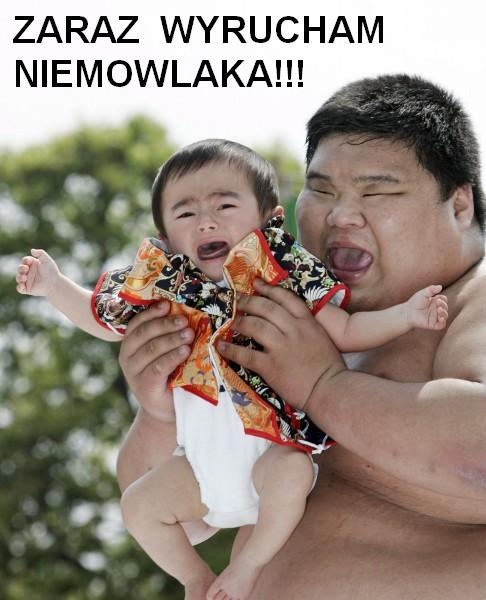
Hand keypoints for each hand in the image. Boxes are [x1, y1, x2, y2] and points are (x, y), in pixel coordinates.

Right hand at [16, 249, 59, 296]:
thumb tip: (31, 250)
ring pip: (18, 278)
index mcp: (32, 264)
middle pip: (20, 269)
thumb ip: (40, 253)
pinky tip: (22, 285)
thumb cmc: (52, 271)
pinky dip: (19, 287)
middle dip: (20, 268)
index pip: (25, 261)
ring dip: (19, 277)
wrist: (55, 283)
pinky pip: (20, 289)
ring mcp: (28, 281)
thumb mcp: (47, 260)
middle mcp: (29, 272)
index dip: (25, 260)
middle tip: (26, 269)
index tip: (29, 261)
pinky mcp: (28, 289)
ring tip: (24, 277)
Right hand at [119, 302, 194, 419]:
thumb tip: (183, 312)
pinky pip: (158, 367)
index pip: (137, 324)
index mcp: (129, 345)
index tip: (167, 304)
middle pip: (144, 334)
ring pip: (152, 349)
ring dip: (172, 339)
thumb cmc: (168, 375)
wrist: (167, 409)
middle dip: (165, 324)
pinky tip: (185, 351)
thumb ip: (167, 335)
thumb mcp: (164, 353)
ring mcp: (133, 373)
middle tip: (184, 320)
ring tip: (189, 334)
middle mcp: (127, 357)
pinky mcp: (144, 386)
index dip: (151, 312)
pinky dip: (173, 357)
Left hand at [217, 280, 345, 410]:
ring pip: (255, 326)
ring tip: (230, 321)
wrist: (330, 390)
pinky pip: (246, 354)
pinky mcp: (271, 366)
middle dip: (249, 302)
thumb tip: (288, 320)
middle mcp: (293, 330)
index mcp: (308, 322)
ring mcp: (281, 347)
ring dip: (239, 322)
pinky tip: (221, 346)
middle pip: (267, 308)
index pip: (286, 298)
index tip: (256, 283)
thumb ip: (306, 326)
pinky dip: (231, 350)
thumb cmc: (329, 367)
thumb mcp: (322, 337)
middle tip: (236, 299)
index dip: (269, 289)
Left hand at [405, 285, 448, 329]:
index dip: (443, 299)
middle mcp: (436, 310)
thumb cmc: (414, 302)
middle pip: (445, 307)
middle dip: (443, 304)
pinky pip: (441, 325)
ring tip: (438, 309)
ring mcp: (435, 317)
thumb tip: (440, 286)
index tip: (437, 297)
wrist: (407, 312)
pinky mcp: (433, 324)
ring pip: (445, 316)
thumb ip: (431, 289)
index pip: (444, 300)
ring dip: (444, 312)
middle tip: (437, 302)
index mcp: (435, 302)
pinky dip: (443, 321)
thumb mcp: (422, 293)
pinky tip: (440, 317)